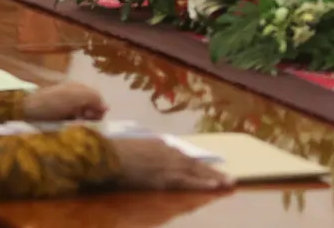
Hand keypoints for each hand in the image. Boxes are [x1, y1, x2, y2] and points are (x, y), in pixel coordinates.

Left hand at [23, 82, 107, 120]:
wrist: (25, 110)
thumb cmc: (51, 102)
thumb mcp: (74, 96)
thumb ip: (93, 98)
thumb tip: (106, 107)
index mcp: (79, 89)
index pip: (99, 101)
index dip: (98, 111)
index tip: (92, 119)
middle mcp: (75, 97)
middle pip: (92, 111)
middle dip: (90, 119)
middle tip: (79, 123)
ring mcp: (67, 108)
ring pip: (84, 119)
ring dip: (81, 125)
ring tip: (72, 127)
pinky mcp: (60, 118)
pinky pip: (73, 124)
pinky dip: (73, 127)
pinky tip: (67, 129)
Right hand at [111, 138, 232, 190]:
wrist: (105, 155)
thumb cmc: (111, 152)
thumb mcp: (130, 148)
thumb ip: (142, 153)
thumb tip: (146, 160)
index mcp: (158, 146)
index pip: (182, 158)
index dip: (197, 167)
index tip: (207, 171)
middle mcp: (167, 152)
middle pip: (194, 164)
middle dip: (211, 172)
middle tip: (229, 179)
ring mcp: (168, 165)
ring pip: (196, 172)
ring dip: (213, 178)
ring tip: (229, 184)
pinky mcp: (166, 178)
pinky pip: (188, 182)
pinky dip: (202, 184)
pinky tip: (215, 188)